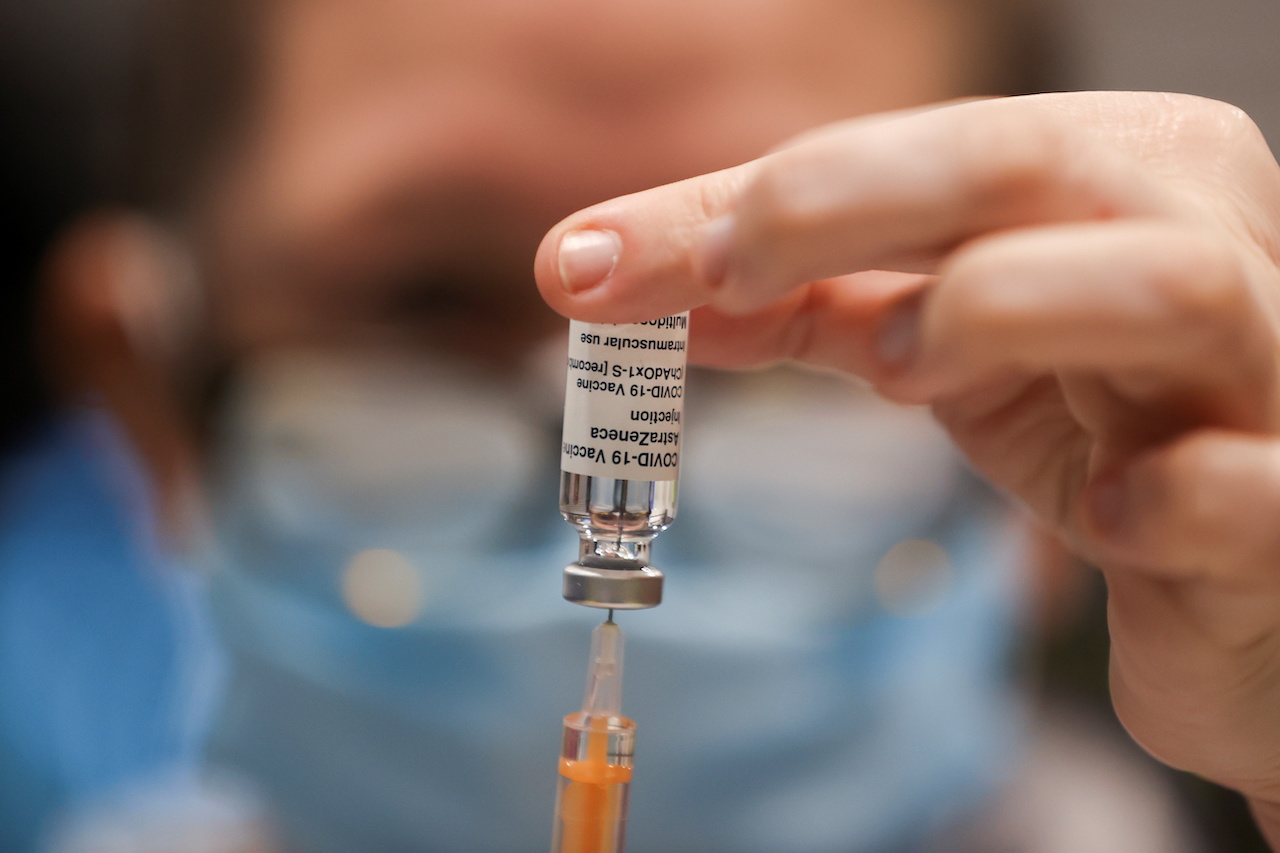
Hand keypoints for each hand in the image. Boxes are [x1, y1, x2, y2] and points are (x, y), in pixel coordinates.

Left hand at [535, 91, 1279, 839]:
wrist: (1239, 579)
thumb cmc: (1098, 426)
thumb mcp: (938, 343)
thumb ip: (799, 300)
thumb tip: (618, 277)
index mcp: (1113, 176)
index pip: (924, 150)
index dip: (772, 194)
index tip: (606, 261)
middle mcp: (1201, 241)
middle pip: (1039, 164)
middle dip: (858, 199)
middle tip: (728, 267)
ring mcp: (1265, 375)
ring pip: (1174, 288)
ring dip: (1007, 308)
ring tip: (900, 363)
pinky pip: (1248, 487)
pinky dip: (1169, 491)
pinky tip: (1105, 514)